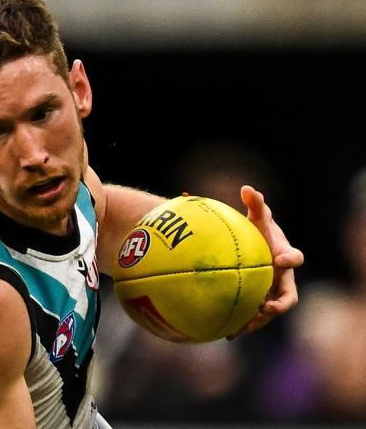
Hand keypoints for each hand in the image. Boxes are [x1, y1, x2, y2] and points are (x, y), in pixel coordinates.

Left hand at [227, 185, 303, 339]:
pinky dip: (243, 325)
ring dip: (258, 321)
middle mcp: (283, 278)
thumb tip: (248, 188)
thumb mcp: (257, 216)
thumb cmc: (258, 230)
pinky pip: (254, 317)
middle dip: (279, 304)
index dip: (289, 259)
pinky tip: (226, 334)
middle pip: (288, 296)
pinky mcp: (260, 303)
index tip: (279, 260)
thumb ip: (255, 204)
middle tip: (265, 308)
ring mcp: (272, 292)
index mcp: (284, 255)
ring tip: (242, 328)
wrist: (254, 247)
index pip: (294, 258)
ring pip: (270, 312)